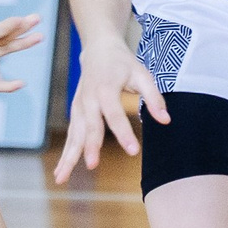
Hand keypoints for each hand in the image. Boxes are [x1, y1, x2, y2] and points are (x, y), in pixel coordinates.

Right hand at [52, 35, 167, 180]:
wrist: (98, 49)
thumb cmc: (123, 63)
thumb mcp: (143, 75)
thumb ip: (154, 97)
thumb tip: (166, 120)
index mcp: (106, 89)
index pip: (115, 115)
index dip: (124, 133)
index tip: (134, 151)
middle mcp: (88, 99)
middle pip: (89, 126)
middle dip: (90, 146)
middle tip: (93, 165)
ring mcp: (79, 106)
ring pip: (74, 134)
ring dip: (68, 156)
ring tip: (62, 178)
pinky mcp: (75, 112)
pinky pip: (71, 135)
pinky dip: (66, 153)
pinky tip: (61, 172)